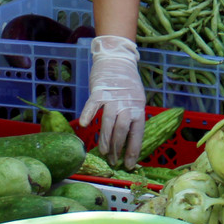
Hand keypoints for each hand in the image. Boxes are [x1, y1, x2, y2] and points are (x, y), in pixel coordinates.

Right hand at [78, 35, 145, 168]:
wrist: (117, 59)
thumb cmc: (126, 82)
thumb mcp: (136, 99)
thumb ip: (132, 116)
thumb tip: (127, 139)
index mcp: (138, 107)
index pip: (137, 133)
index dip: (133, 150)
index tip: (129, 165)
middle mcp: (127, 103)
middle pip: (123, 129)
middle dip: (118, 148)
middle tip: (113, 161)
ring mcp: (113, 97)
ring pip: (109, 121)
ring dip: (106, 138)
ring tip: (103, 152)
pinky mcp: (99, 90)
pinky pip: (94, 104)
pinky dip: (89, 114)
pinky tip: (86, 125)